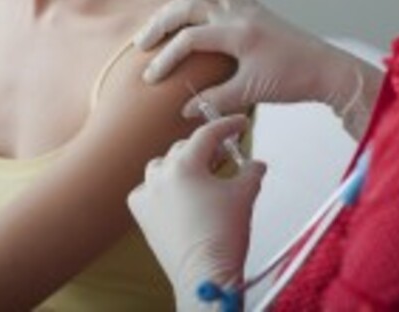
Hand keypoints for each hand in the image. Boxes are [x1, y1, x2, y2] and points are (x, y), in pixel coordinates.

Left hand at [128, 115, 265, 310]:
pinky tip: (175, 196)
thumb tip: (257, 165)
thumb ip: (251, 172)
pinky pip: (147, 189)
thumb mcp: (244, 196)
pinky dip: (160, 188)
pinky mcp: (141, 213)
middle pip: (184, 149)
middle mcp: (161, 175)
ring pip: (161, 166)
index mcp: (185, 165)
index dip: (226, 126)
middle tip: (224, 154)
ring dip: (180, 166)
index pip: (207, 135)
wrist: (204, 274)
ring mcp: (147, 194)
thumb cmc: (223, 236)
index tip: (238, 124)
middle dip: (205, 149)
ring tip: (199, 175)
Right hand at [135, 0, 340, 117]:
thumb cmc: (293, 79)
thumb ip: (215, 99)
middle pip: (188, 9)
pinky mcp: (255, 9)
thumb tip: (184, 108)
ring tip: (158, 18)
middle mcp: (240, 14)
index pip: (189, 40)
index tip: (151, 78)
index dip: (166, 59)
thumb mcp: (251, 91)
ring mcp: (248, 8)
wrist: (327, 70)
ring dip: (177, 4)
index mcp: (239, 34)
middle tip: (141, 44)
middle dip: (160, 25)